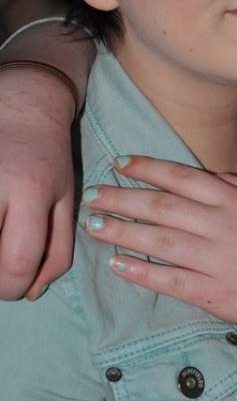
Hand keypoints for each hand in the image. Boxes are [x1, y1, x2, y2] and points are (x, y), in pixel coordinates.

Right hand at [0, 68, 75, 299]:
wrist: (24, 110)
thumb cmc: (50, 159)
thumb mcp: (66, 200)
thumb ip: (58, 248)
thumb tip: (35, 291)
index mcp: (32, 192)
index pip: (20, 259)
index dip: (17, 286)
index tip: (20, 286)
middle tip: (4, 273)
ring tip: (0, 244)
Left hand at [83, 155, 236, 335]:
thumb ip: (236, 185)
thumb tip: (199, 175)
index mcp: (236, 200)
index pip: (183, 178)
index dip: (147, 168)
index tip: (119, 164)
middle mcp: (222, 226)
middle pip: (163, 208)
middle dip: (123, 199)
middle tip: (93, 195)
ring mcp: (217, 261)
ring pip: (160, 243)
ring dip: (122, 232)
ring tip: (94, 226)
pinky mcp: (214, 295)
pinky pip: (171, 282)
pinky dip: (141, 273)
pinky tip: (117, 265)